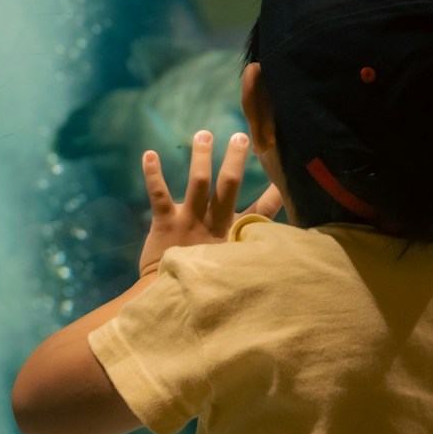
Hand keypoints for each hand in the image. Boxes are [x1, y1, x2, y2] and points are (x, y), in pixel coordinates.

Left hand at [137, 130, 282, 276]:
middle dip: (235, 159)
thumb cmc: (202, 282)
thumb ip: (244, 250)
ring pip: (199, 183)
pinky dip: (153, 174)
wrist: (168, 299)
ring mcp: (189, 221)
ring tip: (204, 134)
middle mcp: (214, 223)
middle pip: (229, 185)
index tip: (283, 176)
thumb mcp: (230, 267)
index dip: (274, 194)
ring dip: (201, 157)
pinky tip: (149, 153)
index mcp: (233, 235)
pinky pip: (159, 195)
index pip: (261, 213)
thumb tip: (267, 246)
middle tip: (240, 136)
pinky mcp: (166, 223)